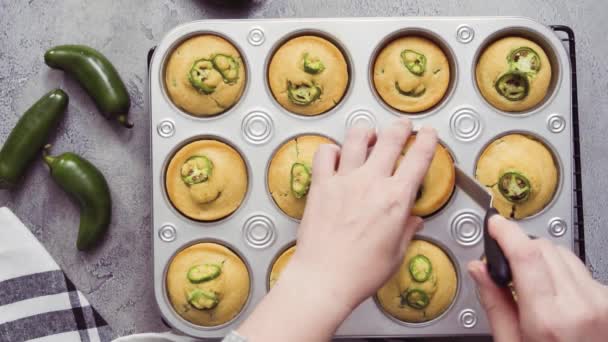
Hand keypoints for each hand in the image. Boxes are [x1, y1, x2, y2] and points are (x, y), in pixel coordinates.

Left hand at [292, 120, 436, 307]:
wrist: (324, 278)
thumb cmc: (360, 272)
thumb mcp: (396, 254)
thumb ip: (406, 230)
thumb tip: (413, 220)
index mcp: (396, 199)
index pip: (419, 158)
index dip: (427, 140)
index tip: (428, 133)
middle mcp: (371, 182)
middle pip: (390, 138)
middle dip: (400, 127)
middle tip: (402, 126)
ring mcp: (344, 180)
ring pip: (357, 138)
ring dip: (367, 131)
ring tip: (370, 134)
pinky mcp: (321, 185)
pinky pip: (325, 154)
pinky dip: (333, 149)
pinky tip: (337, 154)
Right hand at [468, 215, 607, 341]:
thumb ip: (495, 304)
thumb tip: (479, 270)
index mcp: (549, 319)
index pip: (527, 254)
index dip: (507, 232)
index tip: (495, 224)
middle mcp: (583, 306)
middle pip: (545, 249)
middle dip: (521, 250)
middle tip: (507, 268)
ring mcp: (603, 303)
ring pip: (566, 256)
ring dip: (544, 261)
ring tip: (534, 289)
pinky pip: (583, 272)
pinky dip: (564, 276)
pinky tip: (557, 299)